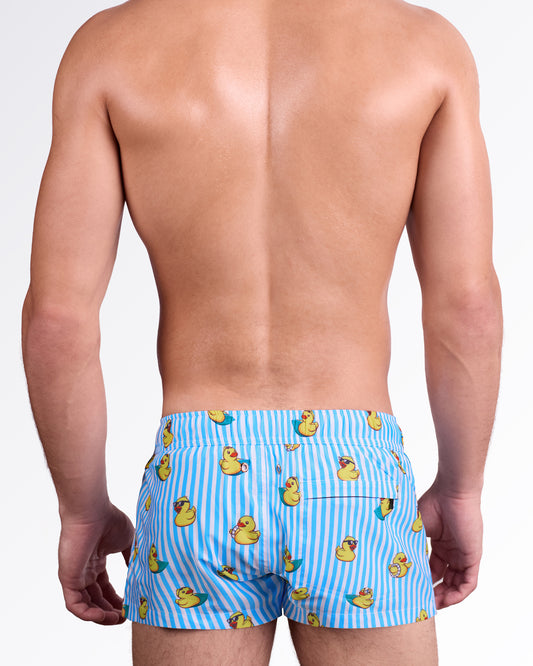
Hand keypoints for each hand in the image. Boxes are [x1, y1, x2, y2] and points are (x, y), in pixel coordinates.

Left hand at [58, 503, 134, 624]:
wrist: (92, 511)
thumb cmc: (109, 520)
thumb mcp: (128, 541)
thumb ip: (132, 557)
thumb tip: (140, 571)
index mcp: (96, 562)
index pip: (104, 588)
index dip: (116, 599)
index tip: (130, 605)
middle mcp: (84, 571)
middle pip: (96, 599)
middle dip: (110, 611)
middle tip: (125, 617)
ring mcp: (75, 576)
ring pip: (86, 606)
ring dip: (101, 616)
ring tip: (117, 619)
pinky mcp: (68, 579)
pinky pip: (75, 605)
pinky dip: (89, 615)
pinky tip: (105, 616)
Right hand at [417, 480, 482, 609]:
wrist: (452, 492)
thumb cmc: (433, 503)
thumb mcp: (415, 527)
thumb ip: (408, 543)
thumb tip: (390, 559)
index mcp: (439, 543)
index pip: (432, 569)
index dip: (423, 581)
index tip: (411, 589)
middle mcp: (452, 551)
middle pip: (445, 579)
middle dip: (434, 593)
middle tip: (421, 603)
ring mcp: (463, 555)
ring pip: (457, 584)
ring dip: (445, 597)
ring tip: (432, 605)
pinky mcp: (473, 557)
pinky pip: (469, 583)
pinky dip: (458, 594)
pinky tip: (445, 600)